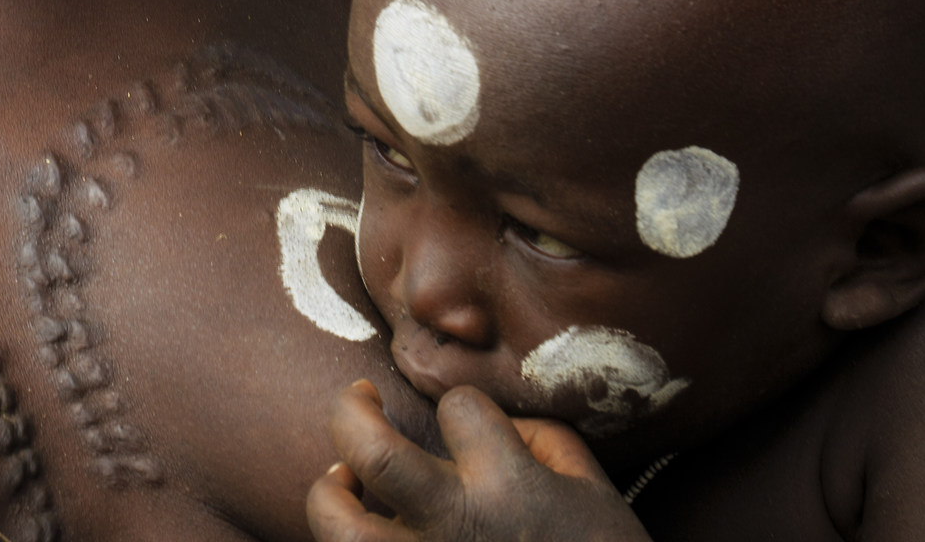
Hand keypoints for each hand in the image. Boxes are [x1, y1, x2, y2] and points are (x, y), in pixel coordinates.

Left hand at [307, 380, 652, 541]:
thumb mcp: (595, 494)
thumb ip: (543, 440)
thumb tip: (494, 420)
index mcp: (508, 488)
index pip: (457, 407)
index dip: (461, 404)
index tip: (467, 421)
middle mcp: (456, 525)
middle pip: (372, 452)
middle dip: (350, 410)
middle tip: (359, 397)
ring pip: (340, 528)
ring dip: (329, 494)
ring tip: (342, 476)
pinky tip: (365, 530)